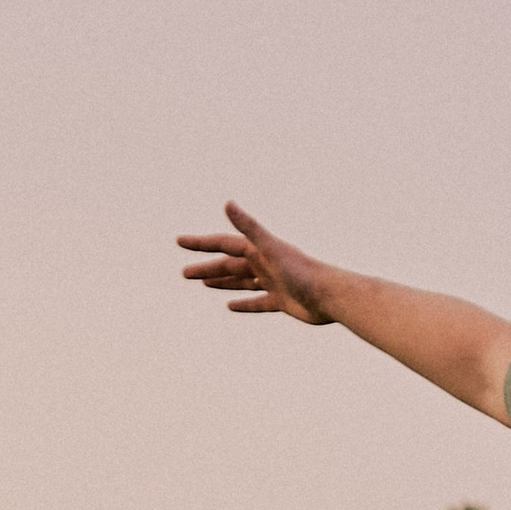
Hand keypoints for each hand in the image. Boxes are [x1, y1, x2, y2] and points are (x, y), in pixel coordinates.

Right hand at [177, 203, 335, 323]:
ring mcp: (274, 282)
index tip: (179, 242)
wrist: (331, 296)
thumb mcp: (270, 248)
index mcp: (259, 250)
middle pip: (230, 265)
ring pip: (241, 282)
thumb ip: (249, 227)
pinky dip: (244, 304)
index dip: (201, 243)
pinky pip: (257, 302)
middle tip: (183, 274)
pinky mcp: (282, 301)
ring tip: (203, 283)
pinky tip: (231, 307)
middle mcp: (265, 264)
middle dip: (206, 267)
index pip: (224, 244)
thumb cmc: (302, 271)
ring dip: (222, 282)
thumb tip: (227, 203)